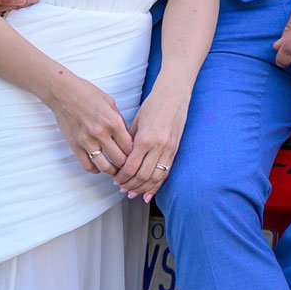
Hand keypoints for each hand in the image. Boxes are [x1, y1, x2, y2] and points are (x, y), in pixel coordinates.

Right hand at [50, 74, 133, 175]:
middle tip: (129, 167)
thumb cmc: (87, 93)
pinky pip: (87, 165)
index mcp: (113, 122)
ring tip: (116, 171)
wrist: (63, 92)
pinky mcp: (75, 146)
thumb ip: (120, 121)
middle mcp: (101, 133)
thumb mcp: (110, 103)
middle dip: (126, 165)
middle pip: (120, 160)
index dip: (135, 154)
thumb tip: (127, 138)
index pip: (130, 147)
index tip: (136, 156)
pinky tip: (99, 167)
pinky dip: (95, 170)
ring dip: (112, 171)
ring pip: (104, 167)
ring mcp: (87, 141)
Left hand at [116, 81, 186, 200]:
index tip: (115, 180)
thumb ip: (130, 142)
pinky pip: (166, 173)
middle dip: (130, 185)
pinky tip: (148, 194)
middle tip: (121, 188)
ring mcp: (169, 149)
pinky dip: (157, 186)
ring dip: (142, 188)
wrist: (173, 96)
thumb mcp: (136, 122)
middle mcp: (158, 146)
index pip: (131, 166)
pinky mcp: (175, 150)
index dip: (122, 177)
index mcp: (145, 139)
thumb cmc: (152, 106)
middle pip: (142, 176)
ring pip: (155, 178)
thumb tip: (121, 159)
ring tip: (132, 193)